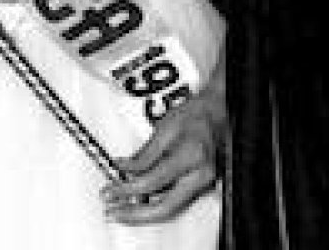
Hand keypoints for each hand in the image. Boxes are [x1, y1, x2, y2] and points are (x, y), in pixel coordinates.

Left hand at [101, 88, 224, 225]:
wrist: (217, 114)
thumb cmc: (195, 114)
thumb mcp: (165, 127)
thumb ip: (145, 153)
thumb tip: (124, 168)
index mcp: (191, 155)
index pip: (154, 181)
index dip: (128, 188)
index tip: (111, 189)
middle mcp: (201, 176)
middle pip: (165, 208)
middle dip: (135, 214)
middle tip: (112, 211)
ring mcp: (203, 185)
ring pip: (171, 210)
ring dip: (143, 213)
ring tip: (120, 210)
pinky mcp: (200, 188)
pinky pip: (175, 202)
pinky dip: (155, 204)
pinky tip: (138, 203)